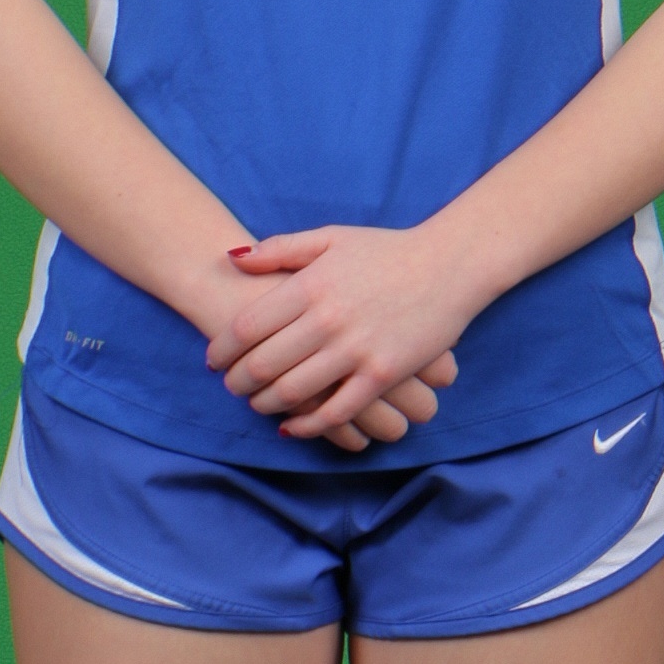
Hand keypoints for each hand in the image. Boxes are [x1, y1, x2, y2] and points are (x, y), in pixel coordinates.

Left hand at [206, 226, 472, 446]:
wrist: (448, 265)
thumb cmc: (386, 250)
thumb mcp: (331, 237)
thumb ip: (280, 249)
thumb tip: (232, 258)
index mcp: (310, 285)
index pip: (247, 327)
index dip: (222, 349)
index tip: (214, 359)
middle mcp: (327, 320)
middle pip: (262, 364)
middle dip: (237, 382)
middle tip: (230, 386)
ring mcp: (355, 350)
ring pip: (293, 392)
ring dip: (265, 404)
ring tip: (257, 404)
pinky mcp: (382, 375)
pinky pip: (336, 412)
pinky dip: (308, 425)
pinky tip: (294, 426)